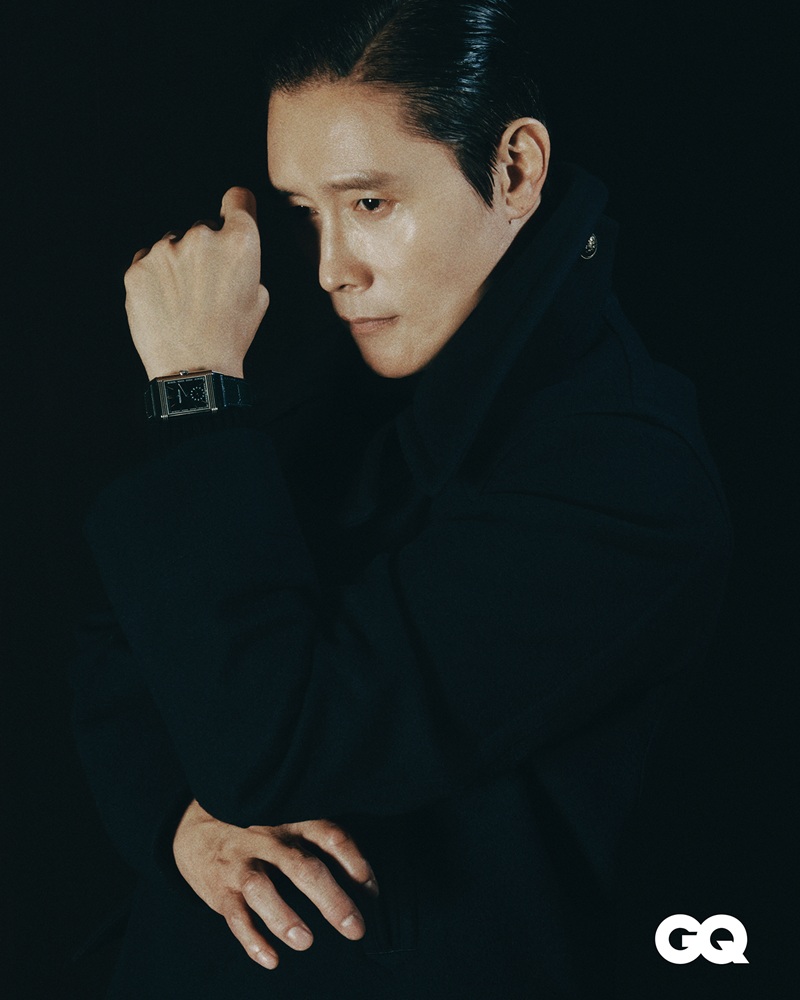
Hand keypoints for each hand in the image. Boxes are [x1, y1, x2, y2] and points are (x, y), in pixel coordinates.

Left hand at [124, 187, 269, 378]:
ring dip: (177, 263)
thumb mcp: (259, 297)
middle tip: (206, 285)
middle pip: (202, 227)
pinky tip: (165, 304)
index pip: (238, 198)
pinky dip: (155, 278)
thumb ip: (247, 264)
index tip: (233, 212)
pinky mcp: (137, 268)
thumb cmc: (230, 337)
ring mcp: (164, 251)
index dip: (237, 207)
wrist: (193, 369)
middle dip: (205, 249)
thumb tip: (233, 254)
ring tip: (184, 301)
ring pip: (172, 245)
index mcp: (240, 242)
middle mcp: (201, 237)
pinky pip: (147, 261)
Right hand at [173, 800, 377, 969]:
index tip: (372, 892)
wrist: (195, 826)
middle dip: (331, 899)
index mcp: (293, 818)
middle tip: (354, 928)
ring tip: (306, 941)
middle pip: (302, 866)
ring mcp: (242, 863)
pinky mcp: (220, 889)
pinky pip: (234, 917)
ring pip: (262, 889)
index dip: (355, 863)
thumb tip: (366, 880)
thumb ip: (321, 839)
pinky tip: (271, 959)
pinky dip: (252, 940)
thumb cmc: (259, 827)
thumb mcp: (289, 818)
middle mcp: (269, 838)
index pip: (330, 837)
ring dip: (284, 917)